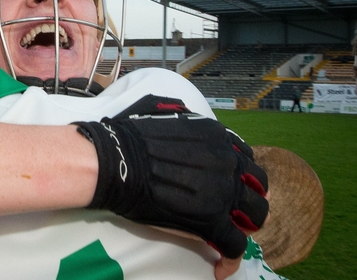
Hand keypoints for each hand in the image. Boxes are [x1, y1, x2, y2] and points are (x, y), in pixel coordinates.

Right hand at [75, 95, 268, 259]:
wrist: (116, 163)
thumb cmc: (130, 138)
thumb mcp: (163, 111)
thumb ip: (183, 116)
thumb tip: (180, 114)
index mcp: (218, 138)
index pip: (244, 156)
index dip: (239, 170)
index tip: (231, 179)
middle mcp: (229, 163)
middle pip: (258, 184)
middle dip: (250, 195)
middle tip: (236, 206)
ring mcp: (224, 193)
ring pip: (256, 214)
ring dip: (247, 223)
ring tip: (233, 233)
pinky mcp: (213, 222)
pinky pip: (234, 246)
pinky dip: (231, 260)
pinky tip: (220, 268)